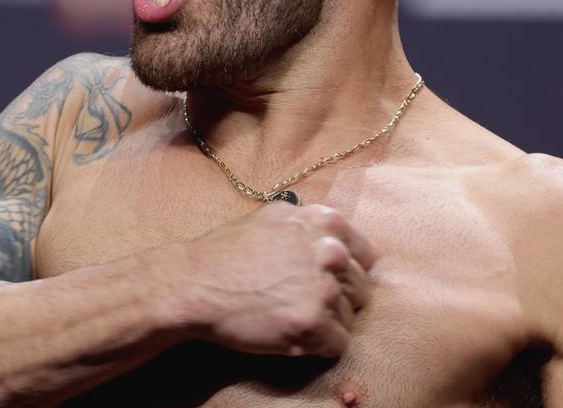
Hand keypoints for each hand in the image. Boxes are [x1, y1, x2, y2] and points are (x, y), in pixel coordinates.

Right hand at [170, 202, 377, 357]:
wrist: (196, 284)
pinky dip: (319, 345)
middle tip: (304, 304)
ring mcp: (324, 289)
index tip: (328, 282)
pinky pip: (338, 344)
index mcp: (326, 223)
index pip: (365, 256)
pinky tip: (293, 335)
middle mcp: (332, 252)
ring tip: (293, 318)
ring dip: (327, 323)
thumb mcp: (275, 216)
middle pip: (360, 288)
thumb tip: (335, 236)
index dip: (347, 272)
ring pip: (350, 318)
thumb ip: (310, 223)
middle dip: (338, 299)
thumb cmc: (227, 251)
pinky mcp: (313, 324)